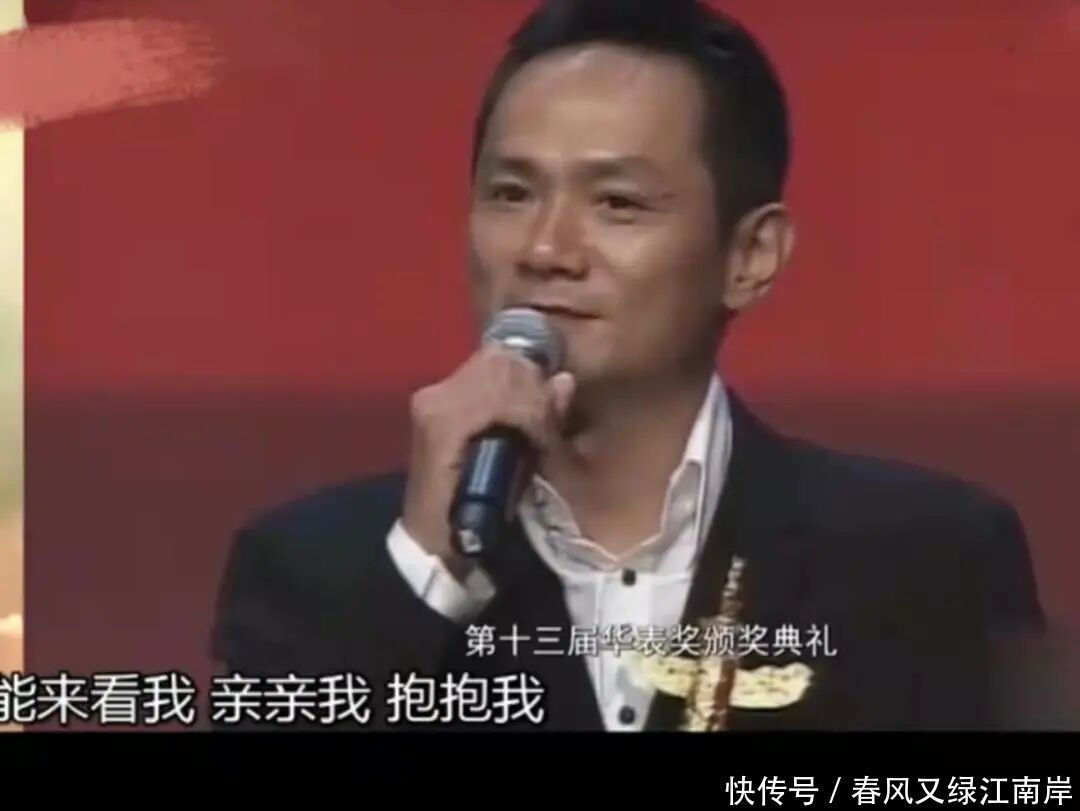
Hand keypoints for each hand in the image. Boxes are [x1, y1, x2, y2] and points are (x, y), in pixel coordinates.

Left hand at [401, 344, 574, 576]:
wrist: (429, 539)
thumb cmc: (469, 520)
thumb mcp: (512, 482)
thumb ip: (539, 429)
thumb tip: (564, 382)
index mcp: (445, 414)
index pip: (506, 379)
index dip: (536, 404)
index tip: (548, 434)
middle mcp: (436, 394)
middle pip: (499, 362)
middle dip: (532, 388)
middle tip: (545, 422)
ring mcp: (434, 393)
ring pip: (493, 362)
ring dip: (522, 386)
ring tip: (532, 419)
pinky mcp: (437, 398)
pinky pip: (484, 373)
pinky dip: (509, 388)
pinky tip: (517, 413)